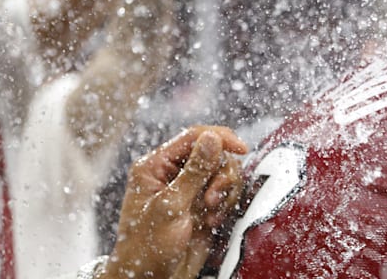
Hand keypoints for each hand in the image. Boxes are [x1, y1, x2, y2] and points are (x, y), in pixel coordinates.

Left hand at [102, 126, 247, 278]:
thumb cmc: (146, 249)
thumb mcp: (170, 207)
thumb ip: (194, 171)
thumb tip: (212, 137)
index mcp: (155, 166)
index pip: (193, 136)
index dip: (220, 138)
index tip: (241, 148)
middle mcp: (173, 174)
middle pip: (214, 154)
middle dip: (220, 176)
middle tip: (212, 200)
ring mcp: (189, 190)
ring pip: (223, 173)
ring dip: (224, 193)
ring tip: (210, 214)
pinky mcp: (203, 206)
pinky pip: (226, 193)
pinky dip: (225, 206)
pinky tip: (212, 222)